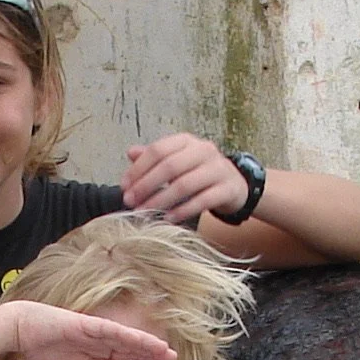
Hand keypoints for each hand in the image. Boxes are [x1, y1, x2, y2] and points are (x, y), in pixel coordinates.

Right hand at [1, 300, 175, 359]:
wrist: (18, 329)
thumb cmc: (40, 348)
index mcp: (96, 351)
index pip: (126, 358)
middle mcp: (99, 339)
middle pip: (131, 347)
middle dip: (153, 352)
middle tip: (174, 358)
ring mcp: (93, 331)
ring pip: (127, 339)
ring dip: (147, 344)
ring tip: (166, 350)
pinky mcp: (85, 325)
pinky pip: (111, 332)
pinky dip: (128, 337)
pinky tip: (143, 341)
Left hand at [121, 134, 249, 222]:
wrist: (236, 184)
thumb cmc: (199, 173)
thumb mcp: (177, 160)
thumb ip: (155, 157)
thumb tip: (130, 153)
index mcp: (186, 141)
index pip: (158, 150)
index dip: (138, 169)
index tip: (124, 186)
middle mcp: (203, 150)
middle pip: (169, 166)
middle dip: (146, 185)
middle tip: (130, 202)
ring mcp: (218, 169)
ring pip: (184, 184)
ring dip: (161, 200)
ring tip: (145, 212)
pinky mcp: (228, 189)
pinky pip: (202, 200)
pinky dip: (183, 210)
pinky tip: (168, 218)